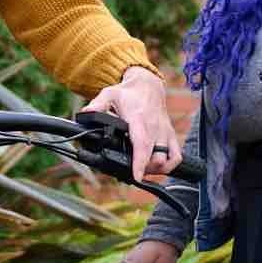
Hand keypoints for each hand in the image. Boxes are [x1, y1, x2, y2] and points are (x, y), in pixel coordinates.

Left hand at [82, 65, 181, 181]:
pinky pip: (176, 156)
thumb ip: (97, 105)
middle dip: (144, 170)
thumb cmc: (128, 94)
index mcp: (139, 118)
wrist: (148, 86)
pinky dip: (169, 166)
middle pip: (155, 157)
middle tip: (131, 173)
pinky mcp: (170, 135)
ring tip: (142, 170)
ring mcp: (164, 132)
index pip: (142, 143)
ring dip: (155, 169)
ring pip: (166, 159)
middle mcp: (154, 127)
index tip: (137, 176)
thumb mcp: (109, 94)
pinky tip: (157, 168)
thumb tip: (85, 114)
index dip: (140, 162)